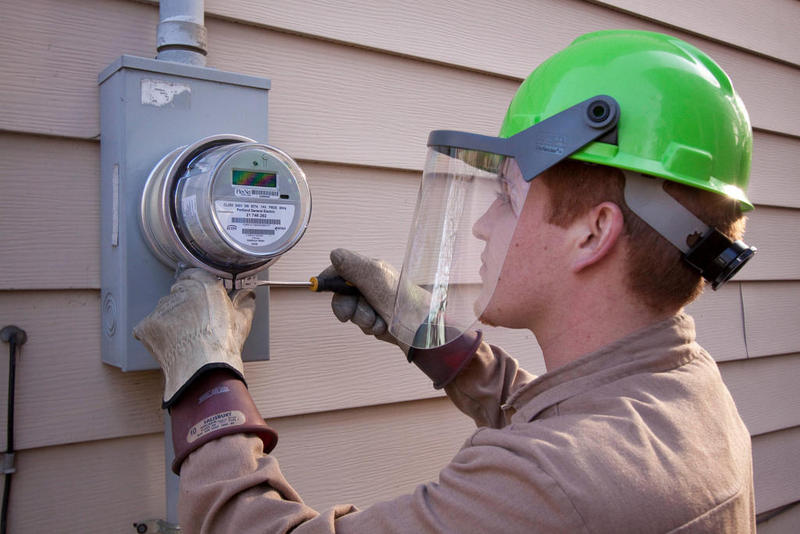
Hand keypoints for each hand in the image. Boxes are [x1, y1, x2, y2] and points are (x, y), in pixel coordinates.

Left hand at [133, 268, 255, 405]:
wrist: (202, 367)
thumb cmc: (222, 344)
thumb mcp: (242, 320)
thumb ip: (244, 302)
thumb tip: (248, 295)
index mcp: (203, 284)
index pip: (193, 276)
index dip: (197, 291)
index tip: (200, 301)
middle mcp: (180, 291)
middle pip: (177, 294)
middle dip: (183, 307)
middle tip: (194, 325)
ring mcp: (161, 308)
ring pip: (163, 311)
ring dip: (170, 322)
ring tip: (184, 339)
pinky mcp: (146, 325)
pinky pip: (148, 328)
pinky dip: (155, 336)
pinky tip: (170, 346)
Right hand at [325, 248, 409, 352]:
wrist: (425, 330)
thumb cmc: (404, 302)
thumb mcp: (376, 278)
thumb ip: (354, 266)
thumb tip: (334, 254)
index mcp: (372, 271)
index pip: (342, 269)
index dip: (329, 278)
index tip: (320, 287)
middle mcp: (373, 286)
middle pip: (344, 296)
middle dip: (348, 308)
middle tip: (355, 315)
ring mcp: (377, 303)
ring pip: (354, 313)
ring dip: (363, 320)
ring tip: (380, 321)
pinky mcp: (382, 320)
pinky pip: (365, 326)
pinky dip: (373, 329)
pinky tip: (385, 327)